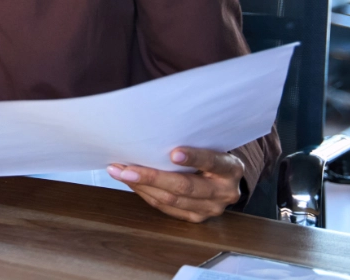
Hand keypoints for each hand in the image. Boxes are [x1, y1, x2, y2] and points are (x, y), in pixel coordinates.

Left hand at [108, 147, 243, 222]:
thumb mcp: (209, 145)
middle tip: (125, 168)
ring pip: (171, 200)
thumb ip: (191, 142)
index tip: (173, 153)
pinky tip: (130, 182)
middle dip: (152, 177)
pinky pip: (166, 207)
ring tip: (118, 172)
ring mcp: (211, 209)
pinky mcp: (196, 218)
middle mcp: (224, 192)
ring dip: (141, 186)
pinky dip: (145, 194)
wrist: (224, 178)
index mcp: (231, 169)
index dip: (194, 157)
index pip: (212, 161)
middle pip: (185, 186)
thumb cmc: (209, 154)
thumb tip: (151, 132)